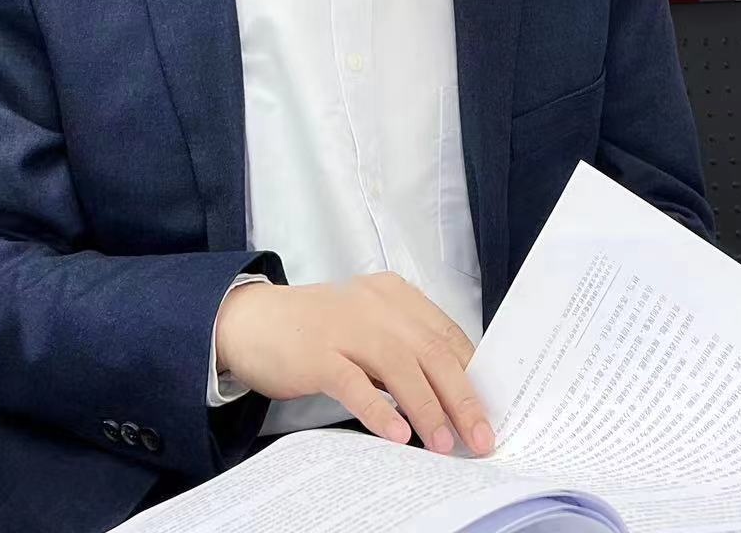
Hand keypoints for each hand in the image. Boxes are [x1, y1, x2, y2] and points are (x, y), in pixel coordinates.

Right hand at [214, 272, 495, 455]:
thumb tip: (453, 398)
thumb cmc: (317, 332)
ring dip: (426, 407)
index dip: (472, 376)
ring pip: (399, 365)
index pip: (446, 336)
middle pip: (431, 350)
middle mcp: (375, 305)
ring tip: (443, 444)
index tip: (490, 411)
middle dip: (461, 397)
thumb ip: (404, 352)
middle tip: (480, 436)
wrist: (250, 321)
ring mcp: (344, 326)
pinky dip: (378, 409)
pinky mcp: (316, 352)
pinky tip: (397, 435)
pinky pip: (353, 382)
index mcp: (395, 296)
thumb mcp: (368, 330)